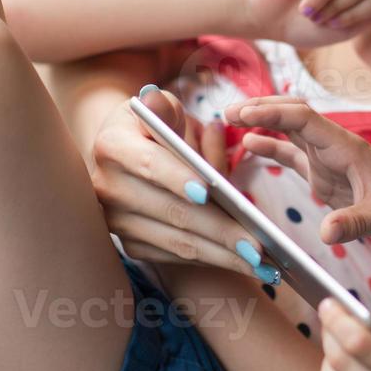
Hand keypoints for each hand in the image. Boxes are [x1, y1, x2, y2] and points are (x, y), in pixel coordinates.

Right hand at [90, 87, 270, 278]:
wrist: (126, 152)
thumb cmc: (156, 126)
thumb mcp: (161, 108)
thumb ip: (170, 108)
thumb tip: (182, 115)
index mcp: (113, 146)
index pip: (150, 163)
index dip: (178, 177)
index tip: (209, 191)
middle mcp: (107, 187)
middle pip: (172, 212)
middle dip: (220, 230)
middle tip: (260, 244)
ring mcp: (117, 221)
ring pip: (178, 242)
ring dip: (223, 255)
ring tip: (262, 262)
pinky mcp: (130, 244)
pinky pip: (177, 257)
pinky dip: (213, 261)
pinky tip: (245, 263)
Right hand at [223, 96, 370, 259]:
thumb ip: (356, 222)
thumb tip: (325, 232)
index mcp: (350, 149)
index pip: (305, 120)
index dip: (272, 114)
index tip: (241, 113)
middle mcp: (337, 150)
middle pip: (294, 117)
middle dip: (261, 110)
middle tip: (225, 111)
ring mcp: (331, 163)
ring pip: (292, 133)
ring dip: (263, 123)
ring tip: (228, 119)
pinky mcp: (329, 180)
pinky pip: (295, 157)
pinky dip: (273, 149)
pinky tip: (250, 144)